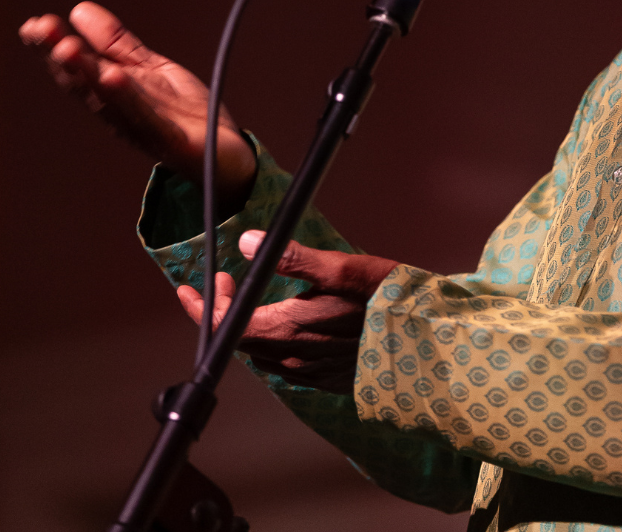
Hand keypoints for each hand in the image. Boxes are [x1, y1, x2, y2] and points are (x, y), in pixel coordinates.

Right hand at [19, 1, 255, 205]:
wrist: (228, 154)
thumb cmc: (184, 113)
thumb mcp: (152, 69)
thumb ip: (118, 44)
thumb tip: (79, 10)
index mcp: (114, 94)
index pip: (77, 69)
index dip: (52, 49)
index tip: (33, 25)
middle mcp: (120, 113)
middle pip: (85, 85)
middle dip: (62, 58)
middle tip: (42, 30)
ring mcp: (143, 128)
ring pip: (109, 101)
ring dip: (86, 75)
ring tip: (67, 49)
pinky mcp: (170, 140)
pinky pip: (147, 119)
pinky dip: (128, 99)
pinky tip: (113, 77)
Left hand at [176, 232, 399, 393]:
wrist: (427, 342)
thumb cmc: (388, 300)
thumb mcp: (344, 268)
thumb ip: (294, 257)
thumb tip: (248, 242)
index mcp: (291, 330)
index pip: (229, 324)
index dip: (205, 306)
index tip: (194, 286)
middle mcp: (294, 358)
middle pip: (241, 340)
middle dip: (224, 312)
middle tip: (224, 282)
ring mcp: (311, 372)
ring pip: (261, 354)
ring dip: (246, 328)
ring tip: (247, 300)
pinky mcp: (327, 378)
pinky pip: (284, 364)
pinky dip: (270, 342)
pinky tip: (282, 325)